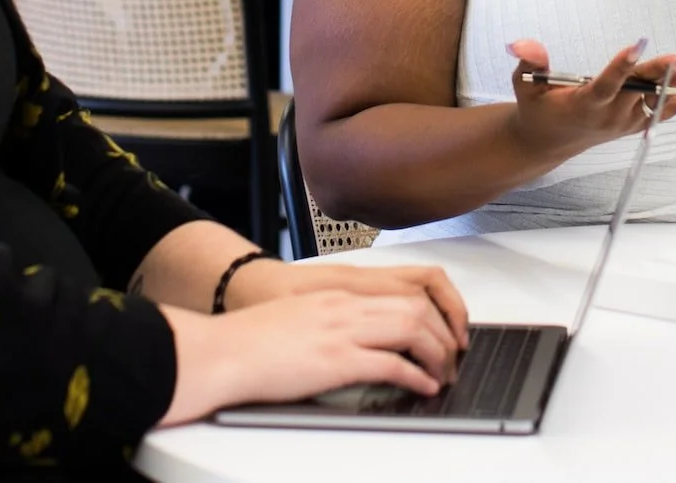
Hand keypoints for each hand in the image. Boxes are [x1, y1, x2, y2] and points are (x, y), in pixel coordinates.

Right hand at [225, 258, 470, 352]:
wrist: (223, 350)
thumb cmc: (253, 339)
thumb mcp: (304, 317)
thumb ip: (334, 320)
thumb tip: (360, 340)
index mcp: (339, 294)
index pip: (404, 289)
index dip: (434, 310)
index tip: (444, 330)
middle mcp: (346, 306)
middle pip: (416, 307)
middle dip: (443, 333)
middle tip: (452, 355)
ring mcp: (342, 331)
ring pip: (411, 329)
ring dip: (436, 353)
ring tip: (444, 372)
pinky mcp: (335, 361)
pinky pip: (391, 364)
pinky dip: (416, 376)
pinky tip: (423, 386)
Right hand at [501, 39, 675, 166]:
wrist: (548, 142)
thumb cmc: (538, 107)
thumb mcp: (525, 84)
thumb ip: (530, 62)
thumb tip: (522, 43)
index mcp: (584, 104)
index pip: (606, 84)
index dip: (622, 64)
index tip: (638, 43)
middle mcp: (610, 115)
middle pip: (639, 90)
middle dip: (662, 73)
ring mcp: (627, 122)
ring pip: (658, 99)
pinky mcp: (638, 123)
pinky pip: (669, 111)